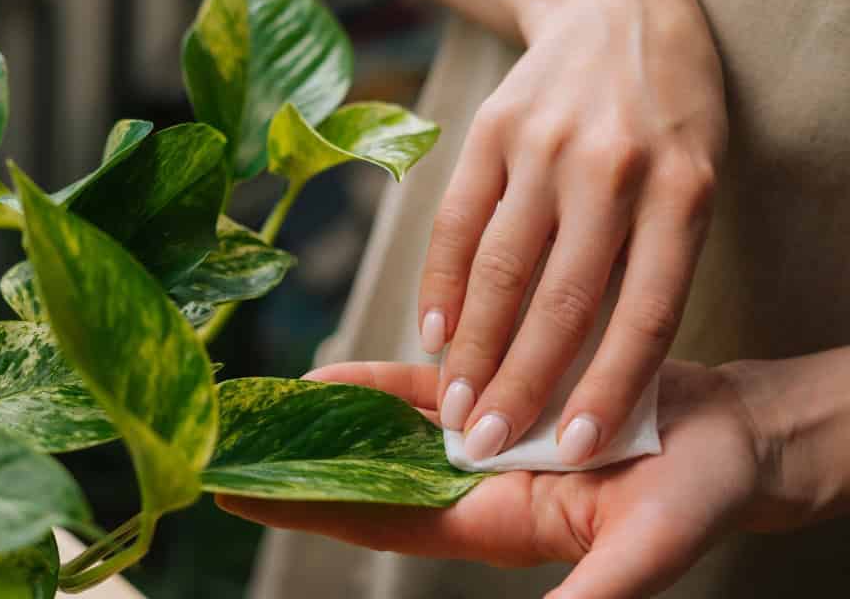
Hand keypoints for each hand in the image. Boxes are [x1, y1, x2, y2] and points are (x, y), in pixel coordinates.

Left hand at [218, 360, 800, 598]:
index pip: (379, 521)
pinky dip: (374, 385)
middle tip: (219, 451)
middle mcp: (472, 488)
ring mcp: (480, 444)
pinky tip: (326, 373)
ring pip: (381, 434)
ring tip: (255, 408)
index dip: (309, 507)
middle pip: (363, 480)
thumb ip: (592, 592)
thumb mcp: (645, 549)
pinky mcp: (498, 398)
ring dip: (322, 422)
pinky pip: (421, 391)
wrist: (730, 438)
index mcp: (492, 527)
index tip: (239, 493)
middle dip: (295, 468)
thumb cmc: (698, 496)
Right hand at [417, 0, 727, 463]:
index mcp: (682, 190)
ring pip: (499, 268)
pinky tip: (432, 332)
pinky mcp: (489, 129)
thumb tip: (589, 373)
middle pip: (559, 301)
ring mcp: (544, 145)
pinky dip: (440, 283)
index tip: (570, 449)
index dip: (607, 387)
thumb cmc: (665, 119)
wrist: (615, 7)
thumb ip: (647, 264)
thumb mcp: (689, 182)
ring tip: (452, 405)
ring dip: (472, 348)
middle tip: (484, 445)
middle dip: (519, 384)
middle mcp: (612, 169)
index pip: (643, 313)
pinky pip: (457, 222)